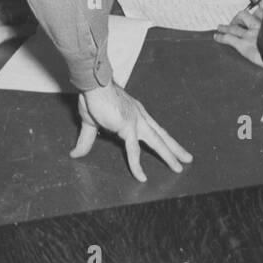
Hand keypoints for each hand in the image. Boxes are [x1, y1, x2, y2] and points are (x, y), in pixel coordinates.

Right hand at [71, 82, 191, 182]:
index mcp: (135, 113)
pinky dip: (137, 165)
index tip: (171, 147)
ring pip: (157, 142)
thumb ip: (86, 140)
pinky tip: (141, 176)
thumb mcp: (90, 123)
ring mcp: (136, 121)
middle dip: (175, 148)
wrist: (91, 85)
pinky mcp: (128, 127)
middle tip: (187, 158)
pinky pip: (133, 150)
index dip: (162, 138)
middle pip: (161, 135)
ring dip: (169, 155)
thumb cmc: (92, 98)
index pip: (153, 129)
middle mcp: (140, 116)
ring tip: (179, 168)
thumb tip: (75, 154)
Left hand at [214, 7, 262, 67]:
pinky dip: (221, 37)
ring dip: (225, 27)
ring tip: (220, 27)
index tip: (259, 7)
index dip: (259, 8)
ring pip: (234, 27)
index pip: (261, 10)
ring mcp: (250, 35)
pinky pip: (230, 38)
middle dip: (237, 19)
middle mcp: (259, 26)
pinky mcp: (244, 45)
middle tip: (234, 22)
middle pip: (244, 16)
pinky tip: (216, 36)